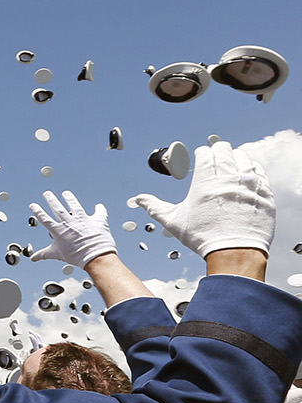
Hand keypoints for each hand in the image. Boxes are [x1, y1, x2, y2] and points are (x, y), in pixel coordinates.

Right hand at [28, 190, 117, 267]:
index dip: (37, 211)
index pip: (44, 218)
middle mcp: (69, 222)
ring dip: (69, 198)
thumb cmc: (76, 256)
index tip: (33, 205)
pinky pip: (99, 213)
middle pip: (57, 208)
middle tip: (47, 193)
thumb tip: (33, 258)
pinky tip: (99, 206)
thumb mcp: (57, 255)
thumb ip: (44, 254)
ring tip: (66, 193)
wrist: (95, 256)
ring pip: (74, 205)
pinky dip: (99, 209)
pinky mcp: (95, 220)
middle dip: (51, 199)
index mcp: (58, 230)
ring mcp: (82, 219)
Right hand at [129, 141, 274, 257]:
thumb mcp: (174, 221)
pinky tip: (249, 172)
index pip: (205, 154)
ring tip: (233, 160)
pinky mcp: (263, 193)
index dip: (202, 153)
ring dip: (237, 157)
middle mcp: (228, 178)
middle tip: (217, 153)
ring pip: (244, 158)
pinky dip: (253, 169)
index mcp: (205, 181)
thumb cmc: (203, 237)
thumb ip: (154, 207)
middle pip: (225, 151)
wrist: (234, 252)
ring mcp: (248, 184)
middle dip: (219, 150)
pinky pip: (260, 172)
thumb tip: (138, 199)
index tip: (202, 156)